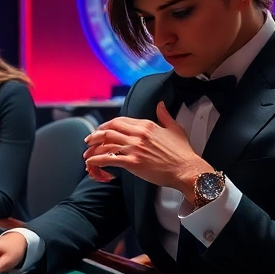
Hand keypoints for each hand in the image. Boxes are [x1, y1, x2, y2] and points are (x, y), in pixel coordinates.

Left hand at [83, 102, 212, 191]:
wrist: (187, 169)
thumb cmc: (182, 152)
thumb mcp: (175, 129)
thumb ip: (165, 115)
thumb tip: (160, 104)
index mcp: (146, 125)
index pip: (120, 121)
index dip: (106, 125)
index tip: (101, 130)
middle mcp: (138, 134)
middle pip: (109, 130)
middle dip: (95, 135)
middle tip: (89, 141)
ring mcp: (134, 148)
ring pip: (105, 143)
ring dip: (93, 148)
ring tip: (87, 154)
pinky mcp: (132, 162)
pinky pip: (108, 158)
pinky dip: (96, 160)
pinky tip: (91, 162)